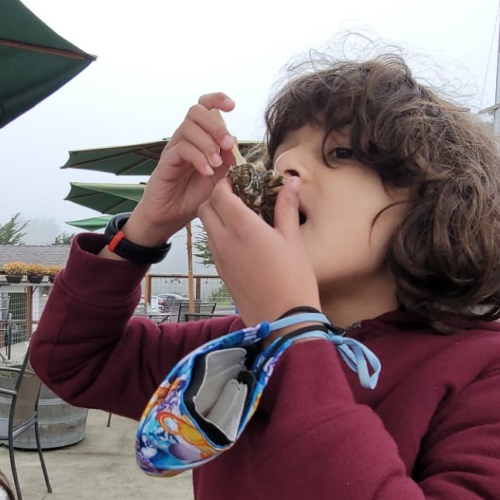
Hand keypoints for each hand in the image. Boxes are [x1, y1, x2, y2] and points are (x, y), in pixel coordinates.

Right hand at [119, 93, 237, 247]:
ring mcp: (174, 148)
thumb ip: (228, 159)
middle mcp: (185, 138)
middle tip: (227, 145)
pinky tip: (207, 172)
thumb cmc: (194, 196)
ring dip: (208, 143)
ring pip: (188, 127)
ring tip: (216, 164)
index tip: (232, 106)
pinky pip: (182, 149)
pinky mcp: (166, 161)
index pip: (204, 106)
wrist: (171, 216)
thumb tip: (234, 140)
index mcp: (199, 137)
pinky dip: (198, 158)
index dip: (217, 99)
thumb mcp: (220, 177)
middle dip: (216, 125)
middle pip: (196, 111)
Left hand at [197, 175, 319, 327]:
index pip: (220, 194)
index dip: (226, 182)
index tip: (240, 179)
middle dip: (217, 197)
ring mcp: (220, 258)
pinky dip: (220, 234)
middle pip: (206, 208)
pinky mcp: (221, 272)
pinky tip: (242, 238)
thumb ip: (287, 206)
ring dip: (217, 215)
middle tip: (239, 195)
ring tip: (242, 215)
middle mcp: (224, 241)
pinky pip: (213, 245)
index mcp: (243, 227)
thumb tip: (291, 181)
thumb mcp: (293, 238)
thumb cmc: (293, 279)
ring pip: (207, 227)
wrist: (283, 320)